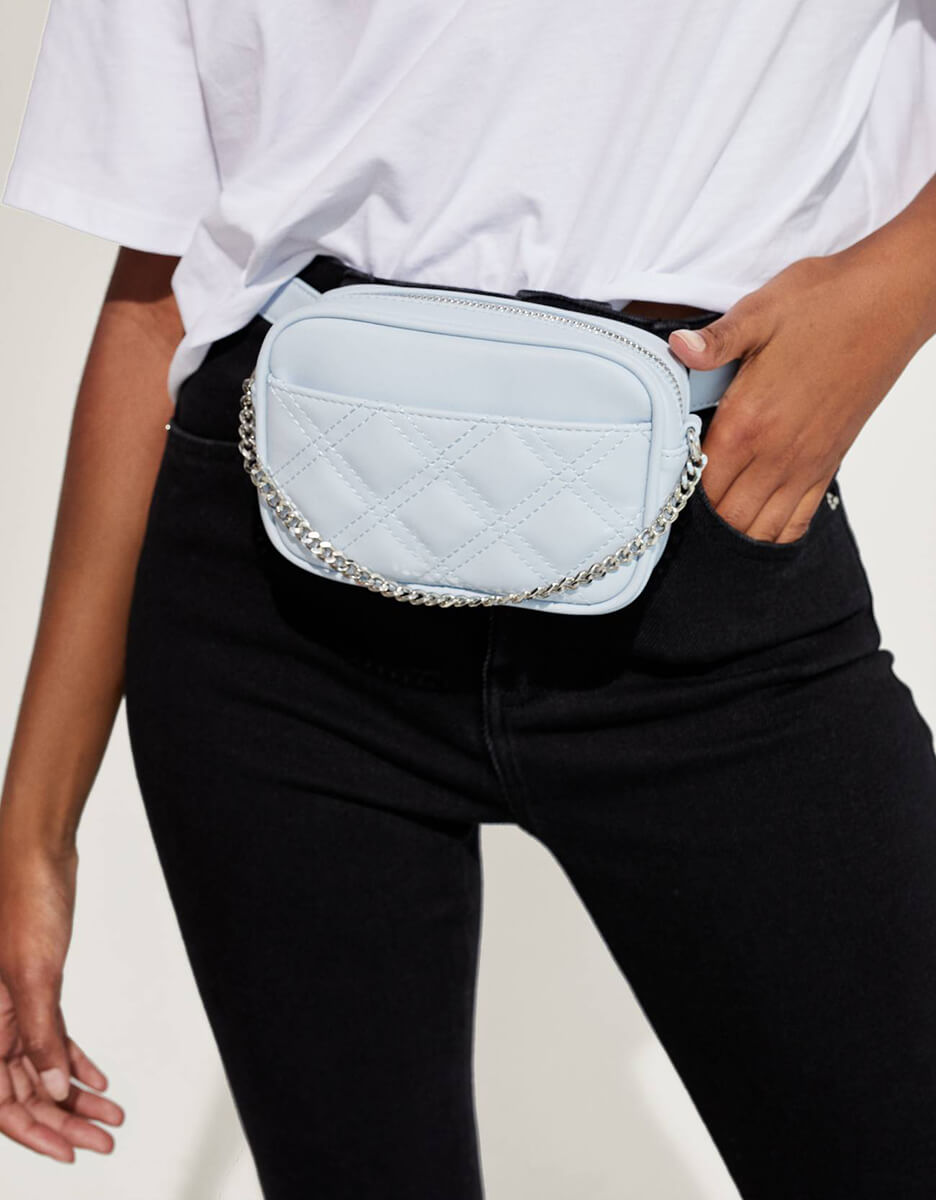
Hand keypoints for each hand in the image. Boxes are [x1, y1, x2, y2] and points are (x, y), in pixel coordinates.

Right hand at [0, 842, 123, 1161]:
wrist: (36, 852)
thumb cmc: (24, 899)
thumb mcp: (34, 974)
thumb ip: (39, 1035)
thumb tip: (54, 1088)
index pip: (0, 1100)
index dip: (34, 1132)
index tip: (70, 1151)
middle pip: (23, 1091)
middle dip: (63, 1120)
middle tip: (103, 1138)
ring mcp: (10, 1005)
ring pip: (41, 1066)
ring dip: (75, 1094)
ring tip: (110, 1116)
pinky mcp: (33, 986)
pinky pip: (50, 1037)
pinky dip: (75, 1060)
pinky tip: (98, 1080)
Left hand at [667, 245, 929, 542]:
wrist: (891, 301)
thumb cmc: (825, 302)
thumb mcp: (760, 312)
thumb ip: (715, 341)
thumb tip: (677, 346)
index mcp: (748, 421)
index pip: (699, 484)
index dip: (676, 493)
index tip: (660, 487)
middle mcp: (776, 453)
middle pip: (727, 516)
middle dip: (702, 521)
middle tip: (681, 509)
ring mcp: (806, 463)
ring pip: (762, 528)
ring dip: (735, 531)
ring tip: (714, 522)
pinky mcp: (828, 463)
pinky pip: (799, 520)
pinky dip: (774, 532)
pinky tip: (756, 525)